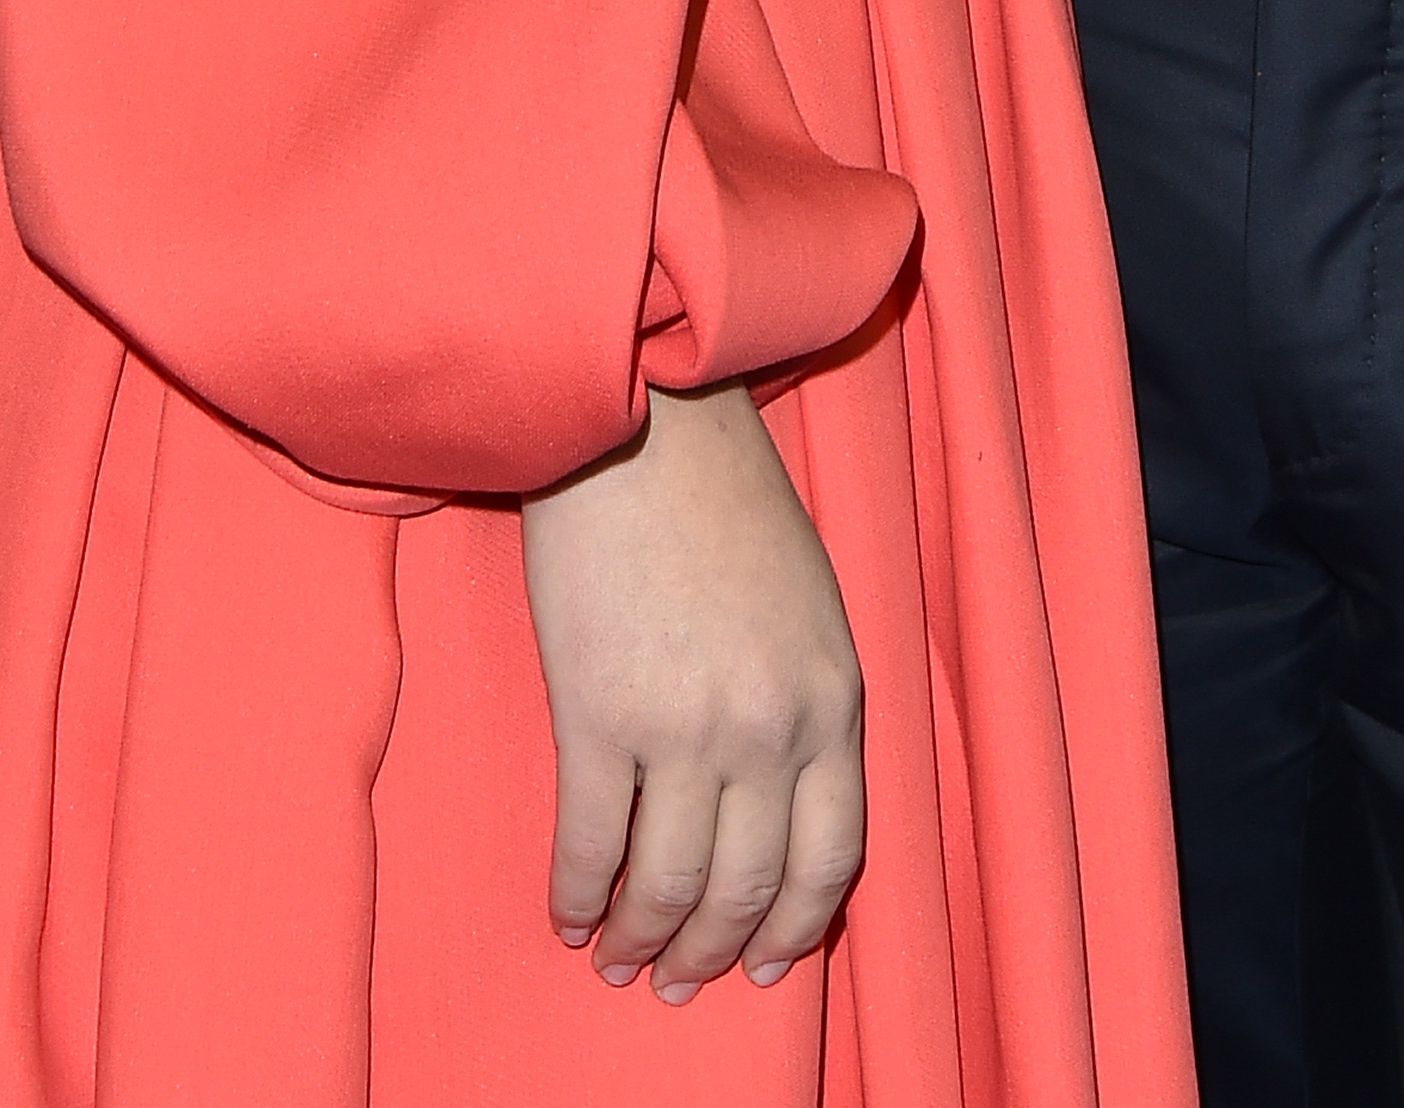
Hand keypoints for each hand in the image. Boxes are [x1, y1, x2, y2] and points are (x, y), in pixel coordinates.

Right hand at [518, 382, 864, 1000]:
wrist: (647, 422)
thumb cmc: (723, 500)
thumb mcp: (809, 605)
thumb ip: (805, 704)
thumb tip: (772, 806)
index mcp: (834, 698)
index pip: (832, 861)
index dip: (793, 929)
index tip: (765, 966)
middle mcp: (770, 728)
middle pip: (746, 890)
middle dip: (710, 954)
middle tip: (677, 980)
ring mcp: (685, 727)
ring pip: (668, 887)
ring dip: (640, 940)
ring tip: (618, 958)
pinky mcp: (599, 715)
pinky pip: (589, 843)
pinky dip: (577, 895)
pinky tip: (569, 913)